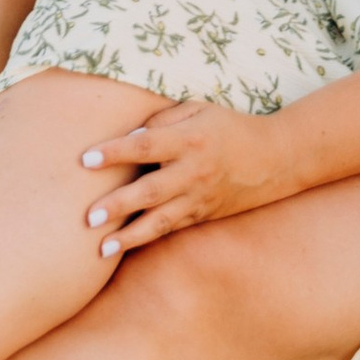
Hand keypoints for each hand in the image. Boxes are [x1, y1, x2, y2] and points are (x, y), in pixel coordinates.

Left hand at [78, 102, 292, 254]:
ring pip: (160, 221)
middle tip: (88, 217)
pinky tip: (125, 248)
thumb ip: (162, 121)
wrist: (274, 159)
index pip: (146, 145)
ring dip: (129, 236)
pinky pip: (172, 229)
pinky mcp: (202, 216)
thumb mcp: (198, 110)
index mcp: (190, 140)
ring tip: (101, 249)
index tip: (85, 159)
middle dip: (118, 205)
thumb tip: (128, 138)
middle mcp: (193, 172)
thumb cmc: (228, 127)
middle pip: (150, 191)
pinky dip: (148, 238)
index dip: (115, 152)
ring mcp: (199, 199)